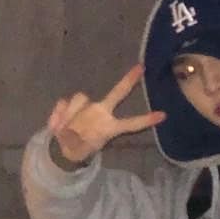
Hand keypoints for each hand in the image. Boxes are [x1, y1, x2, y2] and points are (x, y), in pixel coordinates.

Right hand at [47, 65, 165, 162]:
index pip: (131, 123)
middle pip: (118, 94)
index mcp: (109, 127)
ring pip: (81, 97)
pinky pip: (64, 103)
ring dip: (70, 112)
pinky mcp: (72, 105)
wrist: (60, 148)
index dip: (145, 120)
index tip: (163, 116)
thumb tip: (68, 132)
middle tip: (141, 67)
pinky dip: (59, 114)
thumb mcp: (77, 151)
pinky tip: (56, 125)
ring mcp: (88, 107)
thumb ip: (74, 140)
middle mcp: (102, 112)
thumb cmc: (76, 149)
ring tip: (62, 129)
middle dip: (129, 81)